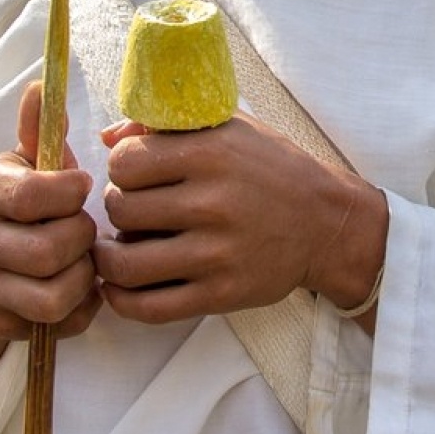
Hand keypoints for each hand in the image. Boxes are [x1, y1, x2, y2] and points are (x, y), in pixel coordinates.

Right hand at [0, 81, 102, 339]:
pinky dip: (81, 308)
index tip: (80, 187)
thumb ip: (38, 127)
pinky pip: (58, 326)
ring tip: (85, 258)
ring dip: (83, 278)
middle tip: (86, 227)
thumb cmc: (23, 198)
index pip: (34, 196)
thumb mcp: (28, 158)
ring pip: (52, 297)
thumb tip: (41, 86)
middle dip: (81, 239)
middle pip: (47, 252)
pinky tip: (78, 285)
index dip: (71, 194)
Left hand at [95, 115, 385, 324]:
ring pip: (124, 263)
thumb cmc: (272, 169)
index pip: (125, 162)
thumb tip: (107, 136)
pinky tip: (118, 286)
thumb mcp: (230, 129)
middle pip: (120, 209)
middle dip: (118, 207)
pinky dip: (121, 299)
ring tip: (119, 246)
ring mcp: (216, 254)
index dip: (121, 167)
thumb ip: (169, 126)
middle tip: (133, 209)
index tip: (136, 174)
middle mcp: (213, 202)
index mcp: (212, 153)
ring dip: (110, 256)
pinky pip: (149, 308)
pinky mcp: (221, 295)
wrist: (327, 224)